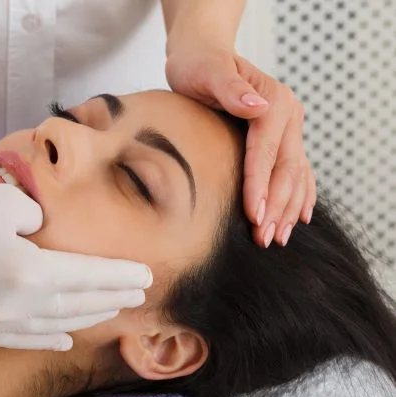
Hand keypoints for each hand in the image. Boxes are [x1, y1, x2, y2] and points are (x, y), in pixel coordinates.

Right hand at [0, 169, 152, 349]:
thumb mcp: (7, 203)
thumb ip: (42, 226)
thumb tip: (48, 238)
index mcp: (27, 271)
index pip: (88, 277)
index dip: (119, 276)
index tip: (147, 275)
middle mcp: (13, 305)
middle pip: (76, 304)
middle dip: (111, 298)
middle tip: (138, 293)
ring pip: (52, 324)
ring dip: (86, 318)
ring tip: (112, 311)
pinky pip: (19, 338)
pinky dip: (46, 338)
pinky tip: (64, 338)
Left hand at [166, 40, 315, 247]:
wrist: (203, 55)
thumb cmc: (199, 65)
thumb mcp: (207, 72)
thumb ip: (230, 89)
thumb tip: (256, 108)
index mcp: (273, 102)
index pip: (267, 152)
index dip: (260, 186)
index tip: (254, 216)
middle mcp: (288, 115)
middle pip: (287, 169)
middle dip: (277, 207)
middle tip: (265, 239)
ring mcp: (289, 128)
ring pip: (297, 175)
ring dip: (289, 209)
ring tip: (278, 239)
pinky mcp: (282, 138)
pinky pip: (297, 171)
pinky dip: (299, 197)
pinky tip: (297, 219)